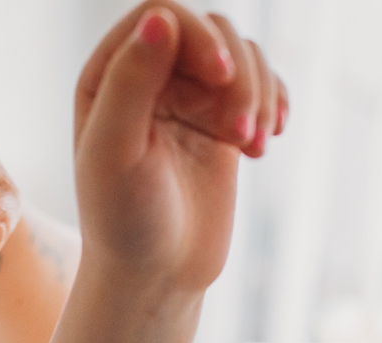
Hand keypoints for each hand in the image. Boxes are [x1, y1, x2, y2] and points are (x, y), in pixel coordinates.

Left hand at [72, 4, 286, 291]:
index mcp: (107, 75)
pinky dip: (274, 103)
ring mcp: (187, 99)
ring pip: (241, 54)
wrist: (155, 278)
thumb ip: (131, 83)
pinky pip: (260, 84)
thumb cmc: (124, 222)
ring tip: (252, 145)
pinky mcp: (220, 122)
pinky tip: (266, 142)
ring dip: (258, 92)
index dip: (198, 34)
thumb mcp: (116, 154)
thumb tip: (162, 19)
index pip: (162, 16)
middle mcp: (146, 78)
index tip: (221, 77)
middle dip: (236, 74)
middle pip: (209, 30)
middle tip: (240, 132)